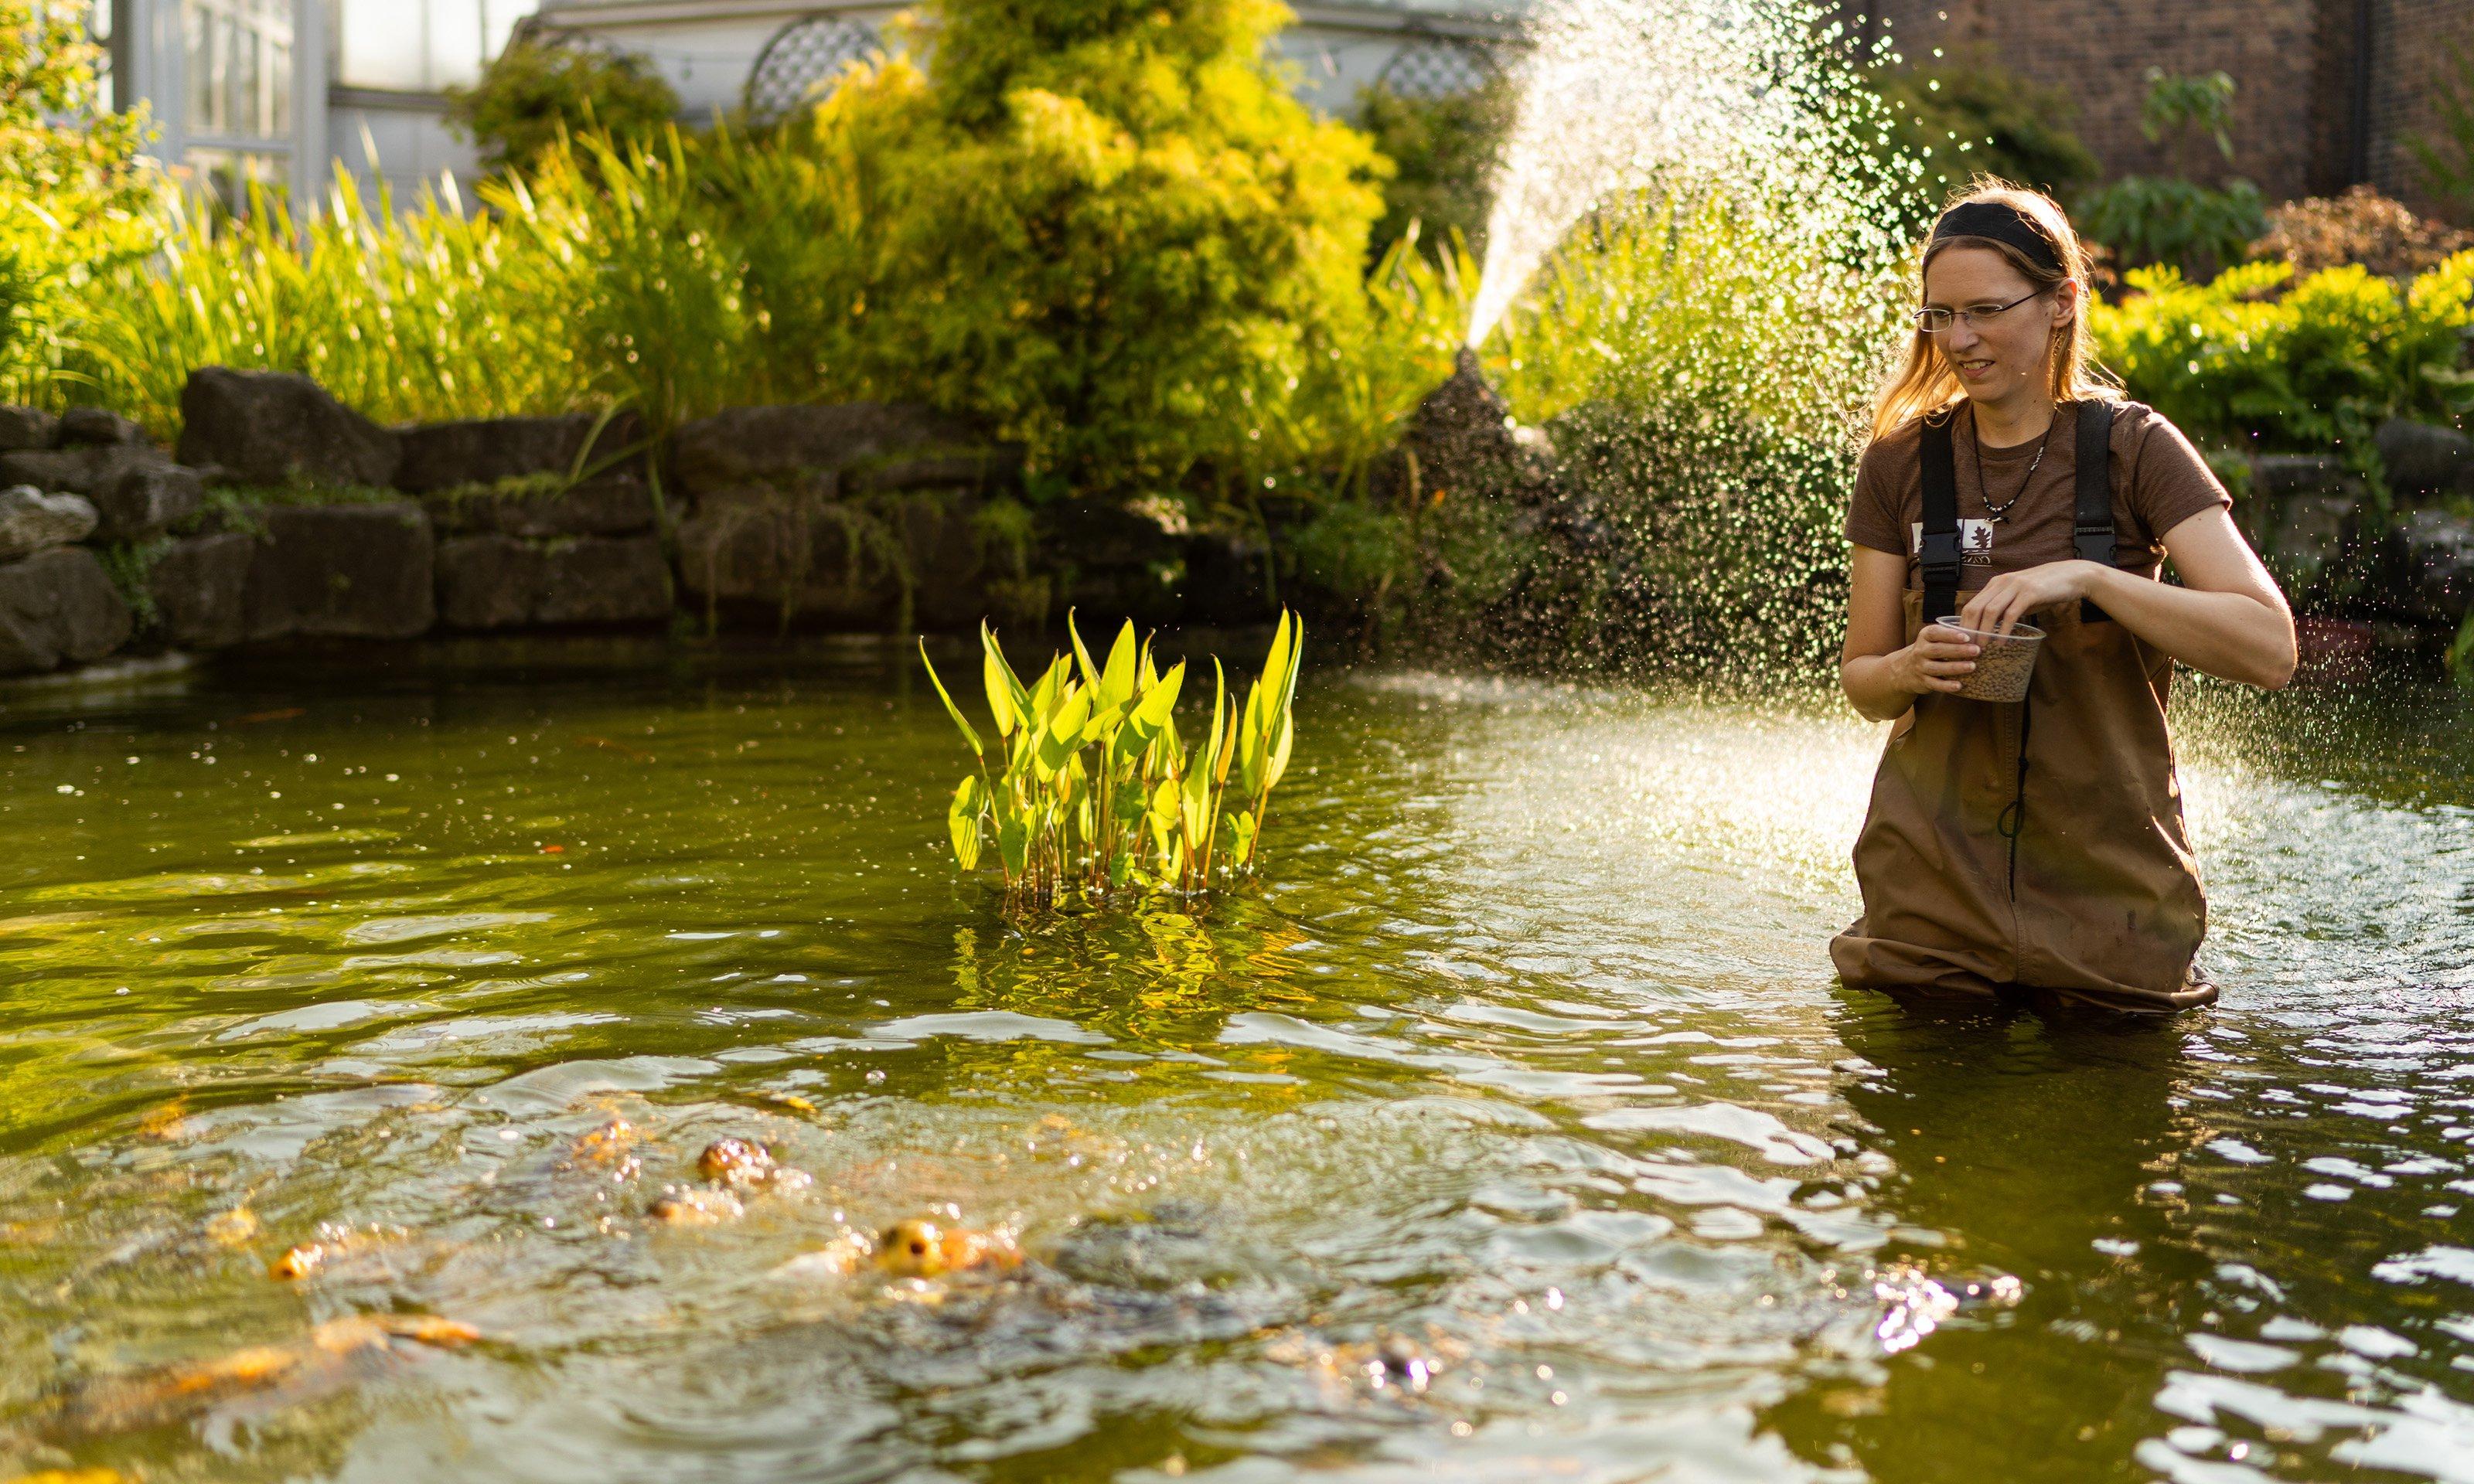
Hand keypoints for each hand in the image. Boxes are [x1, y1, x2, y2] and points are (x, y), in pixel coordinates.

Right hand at [1894, 624, 1979, 695]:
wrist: (1905, 669)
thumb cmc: (1929, 650)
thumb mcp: (1934, 639)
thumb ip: (1950, 635)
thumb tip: (1979, 631)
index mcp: (1925, 637)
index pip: (1935, 633)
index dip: (1950, 635)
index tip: (1967, 637)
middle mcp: (1920, 651)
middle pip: (1938, 650)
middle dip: (1958, 650)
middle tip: (1976, 650)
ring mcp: (1920, 667)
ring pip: (1937, 667)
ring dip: (1955, 667)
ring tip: (1972, 666)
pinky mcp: (1923, 681)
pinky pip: (1935, 684)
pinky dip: (1946, 686)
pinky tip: (1959, 685)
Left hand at [1957, 561, 2106, 635]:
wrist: (2071, 576)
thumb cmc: (2044, 589)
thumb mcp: (2019, 597)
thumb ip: (2004, 608)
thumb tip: (1989, 627)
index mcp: (1996, 584)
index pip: (1971, 604)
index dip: (1963, 624)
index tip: (1962, 641)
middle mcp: (2002, 582)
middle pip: (1976, 608)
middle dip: (1969, 629)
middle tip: (1968, 647)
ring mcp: (2015, 586)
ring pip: (1990, 610)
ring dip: (1984, 631)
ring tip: (1982, 646)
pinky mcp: (2029, 592)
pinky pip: (2011, 613)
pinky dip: (2004, 629)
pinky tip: (2002, 641)